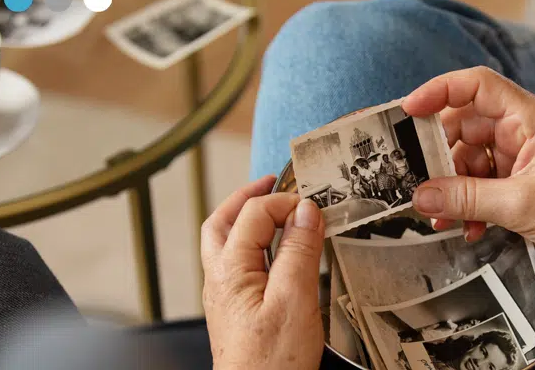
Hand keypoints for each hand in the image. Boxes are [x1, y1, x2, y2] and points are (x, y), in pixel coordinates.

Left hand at [201, 176, 325, 369]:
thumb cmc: (270, 362)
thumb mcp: (294, 300)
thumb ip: (299, 252)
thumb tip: (306, 212)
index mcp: (230, 269)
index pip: (254, 214)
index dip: (284, 202)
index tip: (314, 206)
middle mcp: (220, 278)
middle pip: (222, 222)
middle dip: (247, 197)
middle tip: (272, 182)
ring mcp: (225, 294)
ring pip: (225, 242)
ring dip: (245, 218)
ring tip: (271, 208)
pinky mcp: (235, 309)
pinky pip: (238, 262)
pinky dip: (253, 243)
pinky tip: (272, 251)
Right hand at [403, 66, 534, 254]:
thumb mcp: (521, 205)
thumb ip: (467, 199)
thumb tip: (422, 196)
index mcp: (529, 117)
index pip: (477, 86)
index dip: (439, 91)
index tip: (409, 110)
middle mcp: (522, 128)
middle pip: (464, 127)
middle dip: (441, 158)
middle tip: (419, 181)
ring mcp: (520, 152)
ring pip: (469, 158)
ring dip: (453, 189)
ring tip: (445, 218)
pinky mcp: (519, 176)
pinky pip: (481, 180)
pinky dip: (469, 202)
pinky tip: (468, 226)